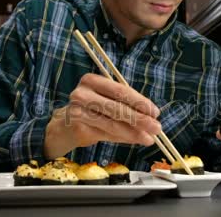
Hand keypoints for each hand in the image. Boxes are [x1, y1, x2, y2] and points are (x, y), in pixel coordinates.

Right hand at [44, 73, 161, 158]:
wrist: (64, 125)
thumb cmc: (91, 110)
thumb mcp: (106, 102)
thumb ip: (126, 107)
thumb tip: (151, 118)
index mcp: (91, 80)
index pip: (120, 90)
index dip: (140, 102)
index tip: (155, 112)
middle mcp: (82, 94)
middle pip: (117, 107)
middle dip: (140, 119)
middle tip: (157, 128)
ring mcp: (78, 111)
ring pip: (112, 123)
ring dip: (134, 133)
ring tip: (149, 138)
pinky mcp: (78, 128)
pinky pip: (106, 134)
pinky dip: (124, 138)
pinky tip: (136, 140)